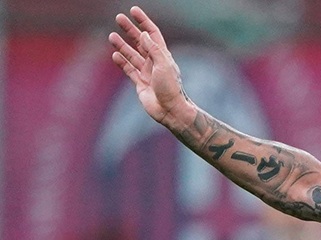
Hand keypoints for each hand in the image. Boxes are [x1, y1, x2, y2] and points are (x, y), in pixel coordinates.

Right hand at [109, 6, 188, 125]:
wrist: (170, 111)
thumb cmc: (171, 88)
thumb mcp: (164, 65)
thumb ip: (154, 49)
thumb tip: (144, 34)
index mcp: (163, 56)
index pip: (152, 34)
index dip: (143, 21)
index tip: (134, 10)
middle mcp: (154, 62)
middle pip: (140, 42)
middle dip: (130, 29)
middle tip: (118, 18)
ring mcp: (147, 73)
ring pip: (132, 55)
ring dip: (122, 45)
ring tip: (111, 36)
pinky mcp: (140, 84)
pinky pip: (129, 70)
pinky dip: (121, 62)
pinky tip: (115, 55)